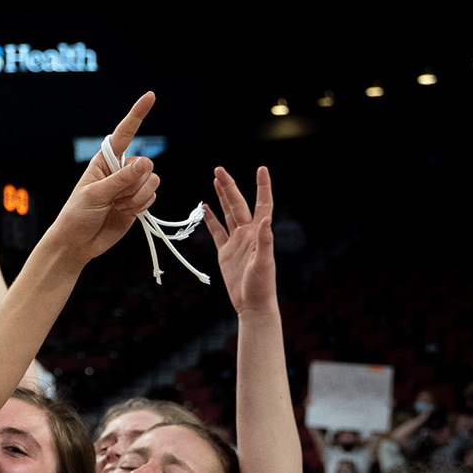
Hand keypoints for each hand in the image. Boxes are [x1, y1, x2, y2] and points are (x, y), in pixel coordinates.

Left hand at [41, 93, 158, 261]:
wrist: (78, 242)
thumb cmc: (77, 215)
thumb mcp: (94, 195)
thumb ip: (120, 180)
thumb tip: (145, 164)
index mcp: (105, 161)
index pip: (124, 134)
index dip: (137, 115)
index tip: (150, 96)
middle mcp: (120, 170)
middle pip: (146, 164)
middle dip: (134, 183)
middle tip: (115, 197)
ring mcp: (130, 186)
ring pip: (153, 181)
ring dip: (138, 197)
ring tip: (118, 206)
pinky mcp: (138, 202)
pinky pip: (153, 196)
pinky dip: (142, 205)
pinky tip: (126, 212)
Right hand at [206, 164, 276, 315]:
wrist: (251, 304)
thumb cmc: (261, 286)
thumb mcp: (264, 263)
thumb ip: (265, 241)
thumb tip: (267, 219)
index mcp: (259, 233)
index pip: (262, 204)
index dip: (262, 187)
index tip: (261, 169)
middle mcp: (248, 233)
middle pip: (238, 204)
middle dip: (229, 186)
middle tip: (219, 169)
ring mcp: (236, 242)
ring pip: (228, 213)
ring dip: (222, 197)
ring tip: (216, 180)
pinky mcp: (225, 252)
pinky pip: (217, 231)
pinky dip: (211, 219)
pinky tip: (205, 208)